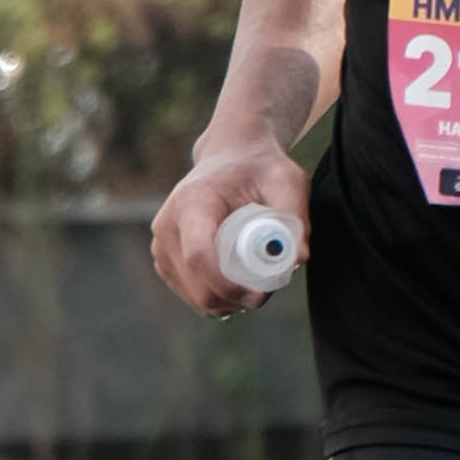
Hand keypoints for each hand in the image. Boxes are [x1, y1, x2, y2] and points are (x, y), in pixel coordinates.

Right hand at [150, 137, 304, 314]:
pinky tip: (235, 284)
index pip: (199, 256)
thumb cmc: (259, 169)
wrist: (230, 157)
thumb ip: (295, 215)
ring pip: (194, 295)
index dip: (228, 285)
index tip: (260, 294)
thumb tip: (298, 258)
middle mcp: (168, 225)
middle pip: (197, 285)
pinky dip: (215, 297)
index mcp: (192, 203)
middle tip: (265, 293)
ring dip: (226, 301)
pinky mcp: (164, 258)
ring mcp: (161, 244)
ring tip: (253, 284)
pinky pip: (189, 293)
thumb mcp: (286, 180)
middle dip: (233, 299)